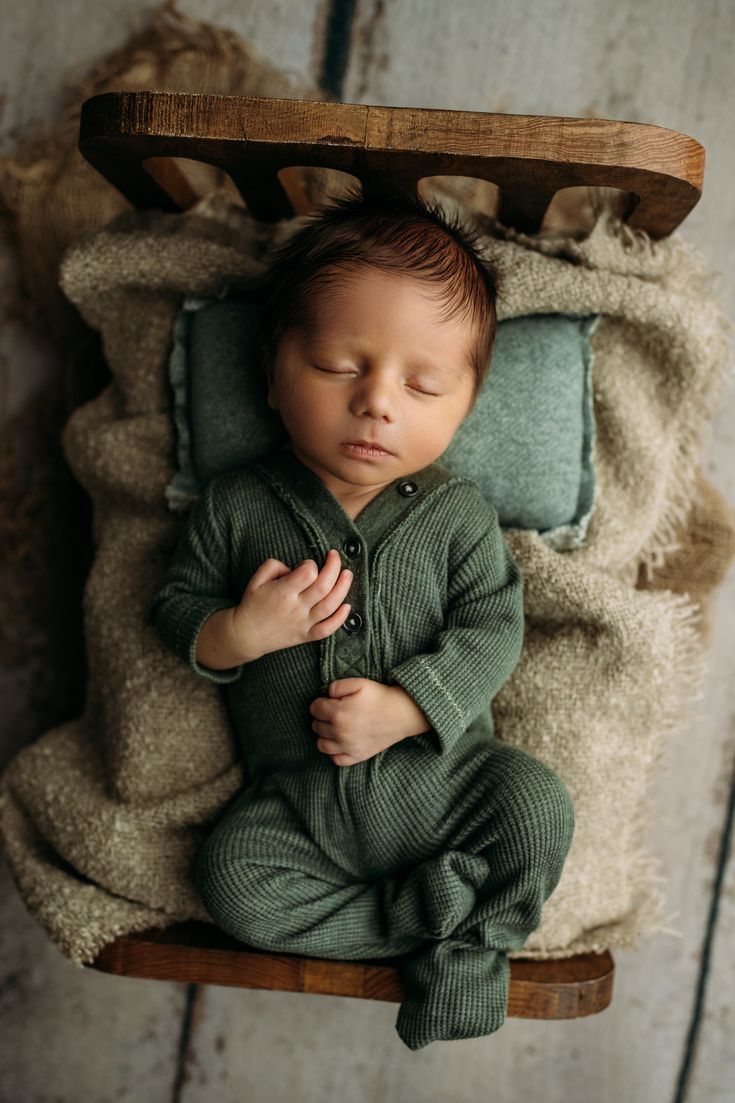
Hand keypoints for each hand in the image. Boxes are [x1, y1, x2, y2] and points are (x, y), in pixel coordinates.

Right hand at [232, 549, 352, 660]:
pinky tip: (347, 606)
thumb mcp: (256, 579)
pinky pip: (327, 629)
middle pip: (324, 587)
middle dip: (334, 568)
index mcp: (282, 593)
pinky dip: (340, 619)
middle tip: (335, 557)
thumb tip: (295, 567)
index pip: (307, 574)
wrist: (246, 635)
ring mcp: (303, 623)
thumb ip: (274, 565)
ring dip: (343, 588)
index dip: (311, 564)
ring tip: (347, 574)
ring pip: (330, 606)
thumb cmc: (252, 604)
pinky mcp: (306, 635)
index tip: (307, 564)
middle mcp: (296, 608)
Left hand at [309, 678, 430, 765]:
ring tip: (335, 727)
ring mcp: (348, 747)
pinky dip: (334, 752)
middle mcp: (340, 732)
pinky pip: (336, 759)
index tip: (329, 701)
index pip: (314, 709)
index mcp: (338, 713)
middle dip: (322, 717)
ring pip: (321, 744)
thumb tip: (326, 695)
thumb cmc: (380, 696)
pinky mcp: (357, 756)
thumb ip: (336, 686)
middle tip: (335, 712)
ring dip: (324, 735)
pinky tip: (340, 742)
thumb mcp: (359, 683)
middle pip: (316, 726)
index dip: (320, 702)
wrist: (402, 713)